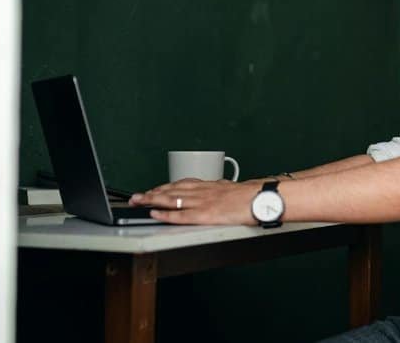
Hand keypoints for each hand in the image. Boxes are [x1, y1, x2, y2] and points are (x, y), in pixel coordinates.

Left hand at [129, 178, 260, 224]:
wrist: (263, 198)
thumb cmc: (253, 196)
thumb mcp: (234, 190)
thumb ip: (222, 191)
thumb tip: (220, 191)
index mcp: (211, 186)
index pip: (182, 184)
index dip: (165, 187)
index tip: (153, 189)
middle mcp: (204, 191)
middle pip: (172, 190)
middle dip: (152, 193)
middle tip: (136, 197)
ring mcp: (203, 202)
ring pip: (173, 199)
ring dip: (153, 200)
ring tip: (139, 202)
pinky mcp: (205, 215)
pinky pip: (181, 214)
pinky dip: (166, 214)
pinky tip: (155, 213)